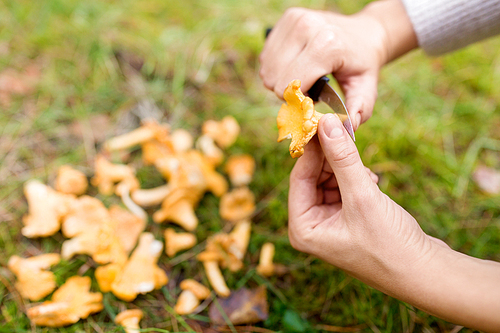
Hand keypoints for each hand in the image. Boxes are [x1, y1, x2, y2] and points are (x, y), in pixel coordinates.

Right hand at [259, 1, 417, 129]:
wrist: (364, 33)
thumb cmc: (362, 64)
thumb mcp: (366, 88)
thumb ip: (358, 110)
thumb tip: (347, 128)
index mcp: (327, 45)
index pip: (290, 85)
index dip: (298, 100)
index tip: (313, 100)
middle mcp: (307, 27)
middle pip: (275, 78)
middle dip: (288, 92)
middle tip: (308, 89)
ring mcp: (295, 19)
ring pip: (266, 68)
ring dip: (280, 79)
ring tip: (303, 77)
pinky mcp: (287, 18)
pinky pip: (266, 55)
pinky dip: (276, 66)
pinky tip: (295, 64)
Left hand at [288, 115, 499, 330]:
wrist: (424, 272)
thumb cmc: (390, 244)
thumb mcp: (363, 196)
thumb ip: (343, 159)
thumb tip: (326, 123)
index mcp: (303, 228)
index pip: (299, 177)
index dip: (313, 148)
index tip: (324, 120)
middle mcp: (311, 226)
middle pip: (313, 177)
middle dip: (332, 159)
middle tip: (348, 134)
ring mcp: (328, 223)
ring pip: (330, 180)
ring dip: (347, 169)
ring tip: (368, 175)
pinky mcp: (346, 219)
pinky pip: (343, 188)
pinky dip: (356, 180)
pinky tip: (373, 183)